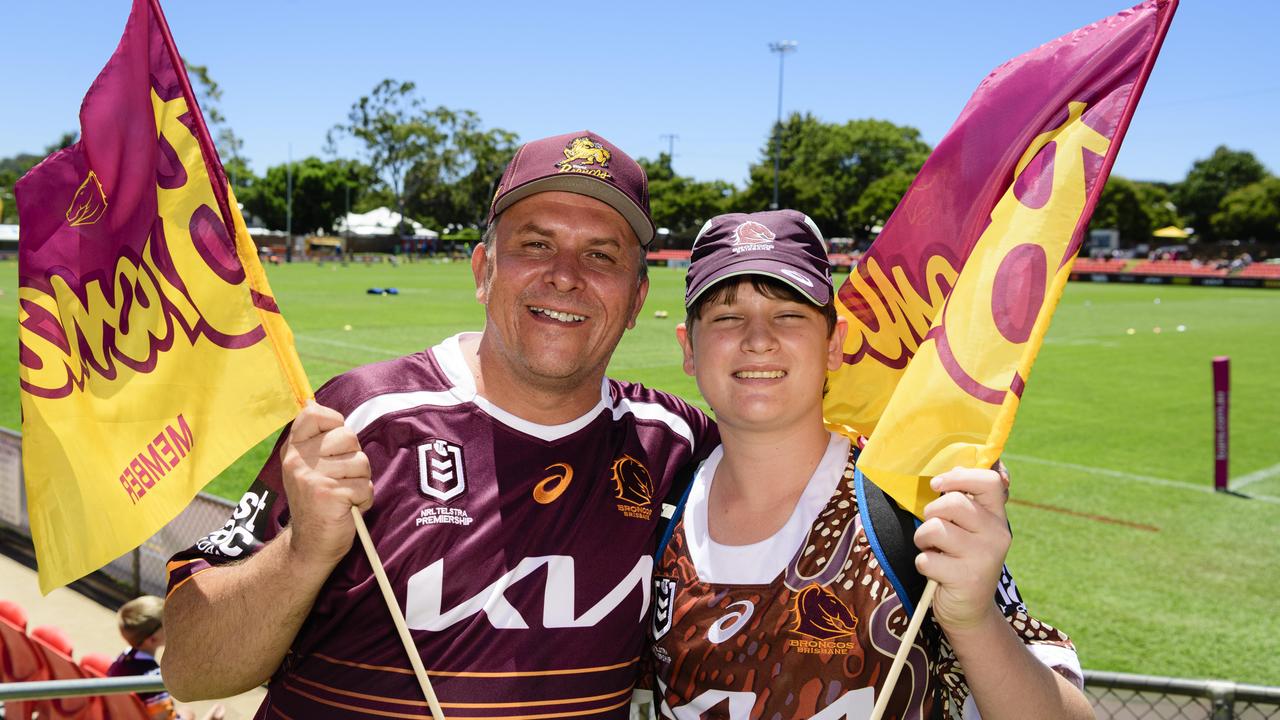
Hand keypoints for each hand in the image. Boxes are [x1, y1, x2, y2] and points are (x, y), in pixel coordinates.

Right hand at [279, 402, 372, 568]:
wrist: (309, 545)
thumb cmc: (317, 501)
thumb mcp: (307, 466)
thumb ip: (313, 437)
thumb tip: (311, 400)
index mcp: (293, 450)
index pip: (314, 414)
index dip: (334, 423)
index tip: (334, 446)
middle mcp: (298, 461)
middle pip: (348, 437)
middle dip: (354, 460)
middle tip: (340, 479)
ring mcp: (312, 477)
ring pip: (361, 463)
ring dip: (360, 482)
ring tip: (344, 495)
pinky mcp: (329, 495)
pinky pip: (365, 487)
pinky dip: (364, 500)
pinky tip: (347, 508)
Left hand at [913, 465, 1010, 632]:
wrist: (970, 610)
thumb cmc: (962, 560)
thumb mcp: (970, 529)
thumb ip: (966, 501)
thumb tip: (953, 468)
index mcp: (997, 517)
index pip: (989, 481)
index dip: (958, 477)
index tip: (937, 485)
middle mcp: (997, 534)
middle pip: (953, 503)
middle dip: (931, 513)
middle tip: (933, 531)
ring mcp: (984, 557)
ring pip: (935, 529)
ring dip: (923, 540)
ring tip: (933, 550)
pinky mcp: (967, 578)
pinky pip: (926, 558)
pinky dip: (923, 564)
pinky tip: (937, 572)